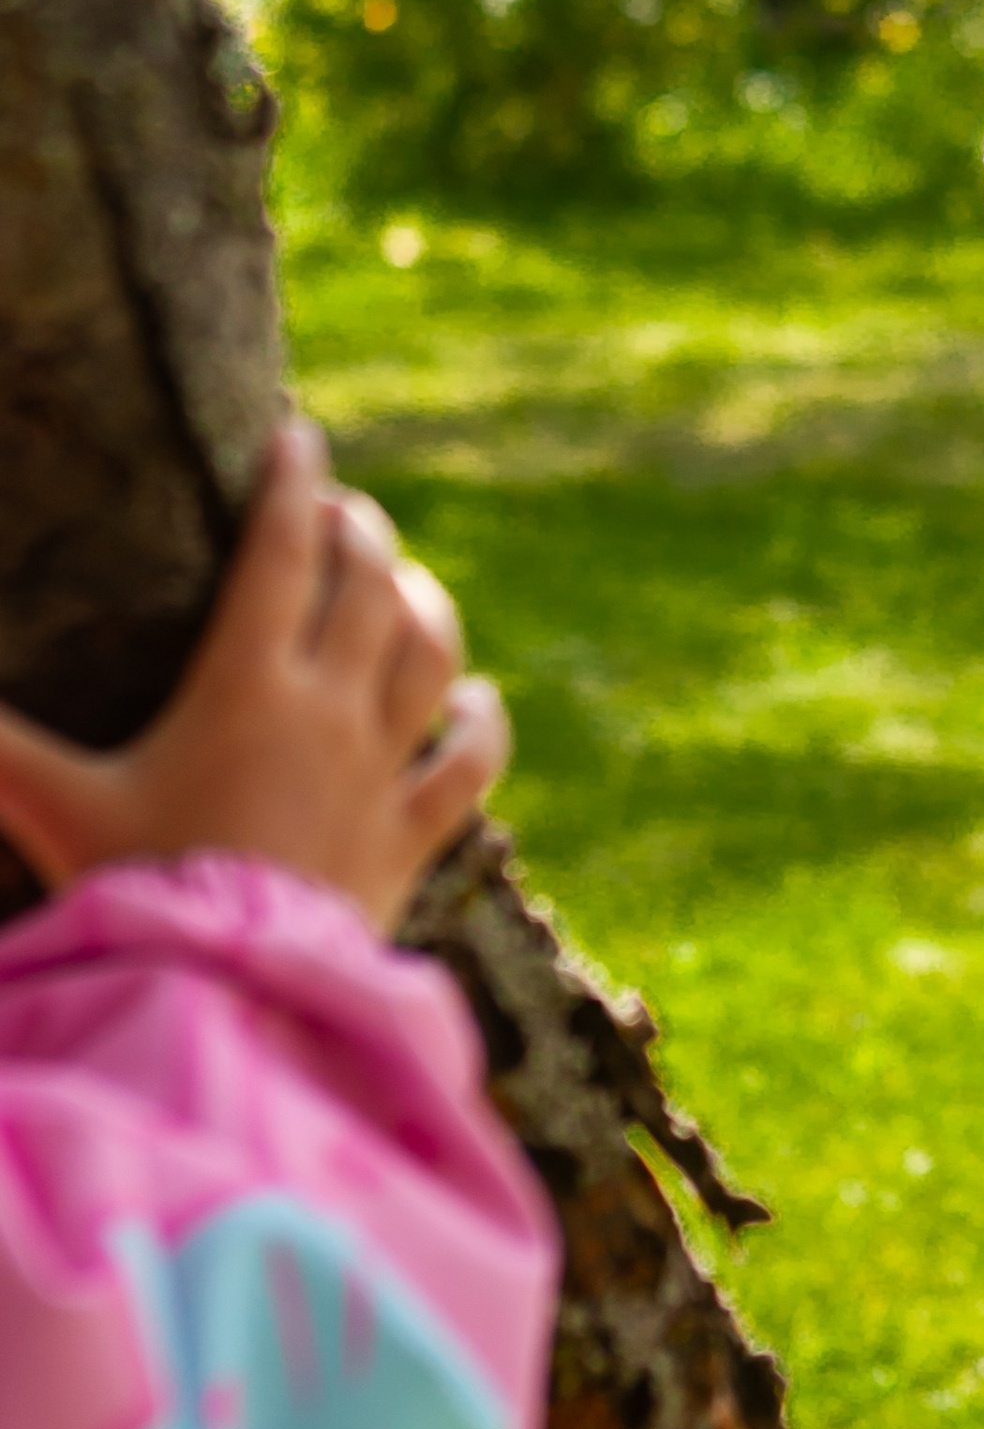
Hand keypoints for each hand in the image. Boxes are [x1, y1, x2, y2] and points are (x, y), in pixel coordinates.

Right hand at [0, 421, 508, 934]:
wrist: (223, 995)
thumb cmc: (133, 893)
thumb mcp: (54, 805)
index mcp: (244, 686)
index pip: (280, 553)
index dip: (291, 483)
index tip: (299, 433)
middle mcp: (327, 711)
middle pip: (368, 586)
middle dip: (358, 531)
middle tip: (339, 510)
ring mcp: (378, 771)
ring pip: (430, 655)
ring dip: (423, 604)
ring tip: (404, 581)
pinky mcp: (410, 836)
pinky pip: (470, 763)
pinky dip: (482, 723)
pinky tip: (479, 702)